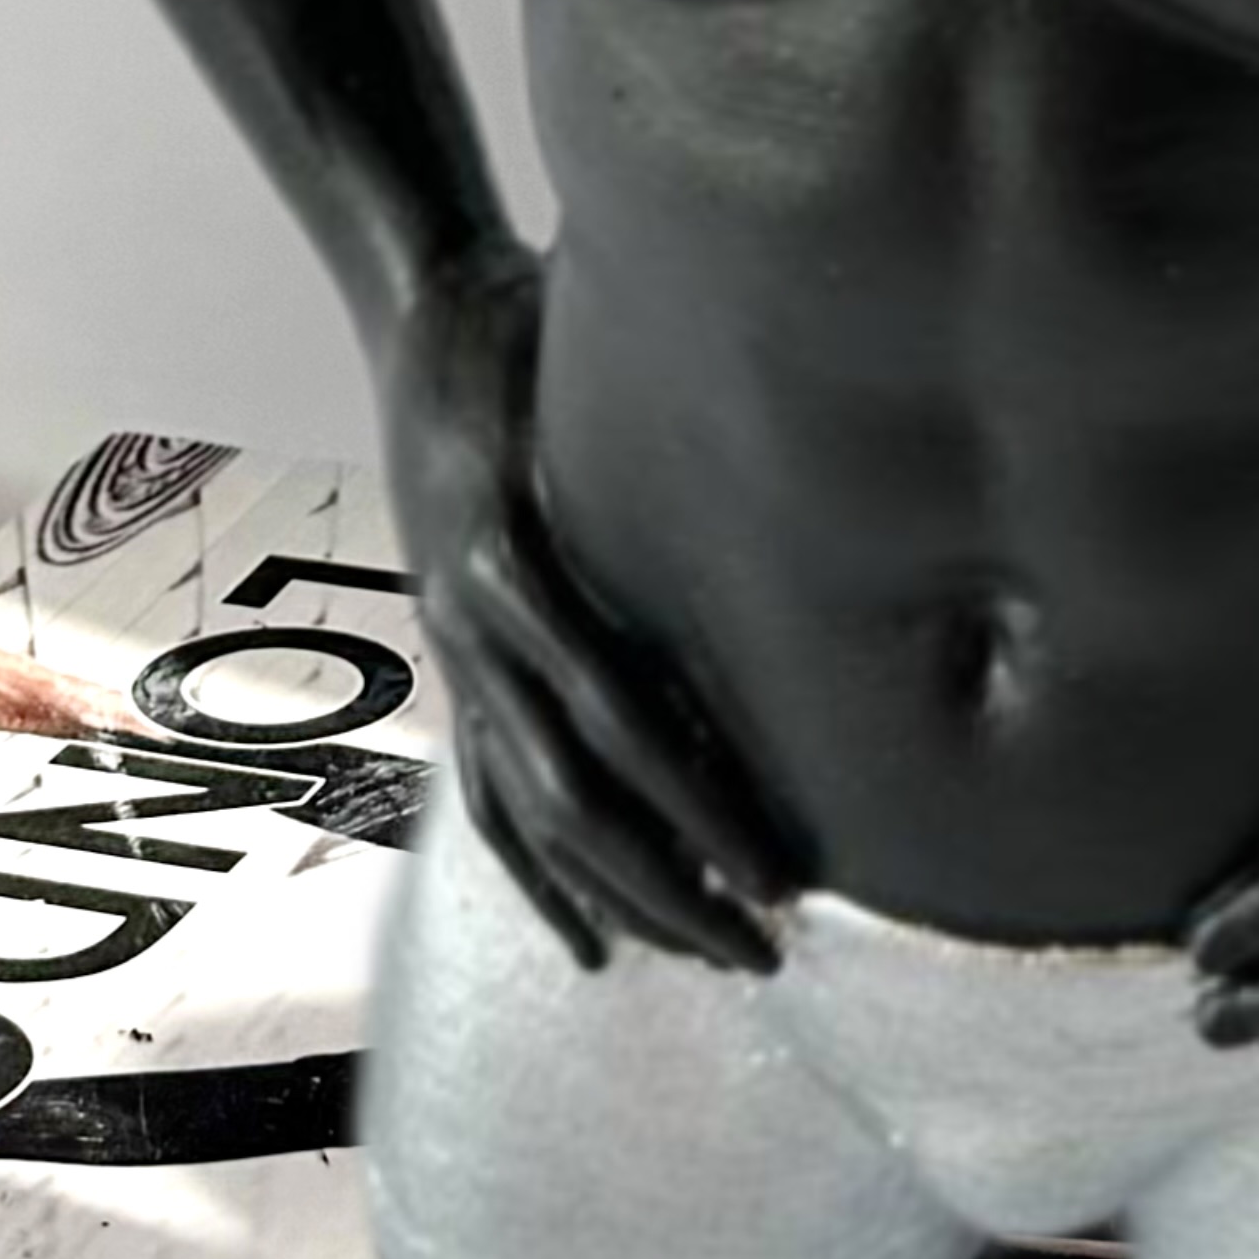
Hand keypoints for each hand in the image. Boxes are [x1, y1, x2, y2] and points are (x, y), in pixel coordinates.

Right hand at [378, 247, 802, 974]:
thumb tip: (833, 492)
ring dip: (622, 896)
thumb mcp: (617, 380)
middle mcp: (479, 625)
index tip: (781, 871)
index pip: (621, 722)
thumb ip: (688, 451)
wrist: (425, 304)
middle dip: (674, 885)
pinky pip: (487, 792)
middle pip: (577, 798)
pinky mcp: (455, 656)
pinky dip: (538, 877)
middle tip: (770, 949)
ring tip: (713, 955)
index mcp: (519, 560)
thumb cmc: (542, 325)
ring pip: (531, 815)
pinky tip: (591, 940)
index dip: (699, 807)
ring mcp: (458, 649)